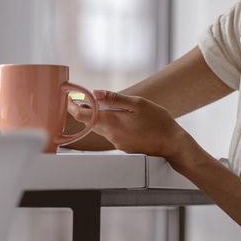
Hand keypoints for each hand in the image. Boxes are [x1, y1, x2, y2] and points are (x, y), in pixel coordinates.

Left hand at [66, 90, 193, 159]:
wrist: (172, 144)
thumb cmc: (158, 122)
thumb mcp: (138, 103)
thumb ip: (115, 98)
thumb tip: (95, 93)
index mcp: (112, 122)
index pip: (83, 116)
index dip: (72, 106)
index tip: (68, 98)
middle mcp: (111, 135)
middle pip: (88, 122)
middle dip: (83, 110)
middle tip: (80, 98)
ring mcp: (116, 143)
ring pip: (99, 128)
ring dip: (96, 117)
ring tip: (99, 105)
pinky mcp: (123, 147)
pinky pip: (110, 133)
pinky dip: (108, 124)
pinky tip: (119, 117)